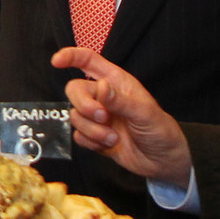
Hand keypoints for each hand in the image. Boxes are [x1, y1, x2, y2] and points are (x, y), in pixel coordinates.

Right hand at [51, 47, 191, 185]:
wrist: (163, 162)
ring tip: (113, 138)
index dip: (71, 56)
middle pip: (74, 89)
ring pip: (75, 115)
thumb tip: (101, 87)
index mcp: (116, 82)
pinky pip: (78, 135)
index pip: (88, 61)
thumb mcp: (145, 113)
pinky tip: (109, 145)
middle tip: (102, 117)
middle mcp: (102, 97)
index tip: (56, 61)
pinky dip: (91, 142)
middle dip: (84, 105)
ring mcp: (97, 117)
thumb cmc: (160, 130)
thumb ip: (121, 101)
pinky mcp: (93, 136)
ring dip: (92, 130)